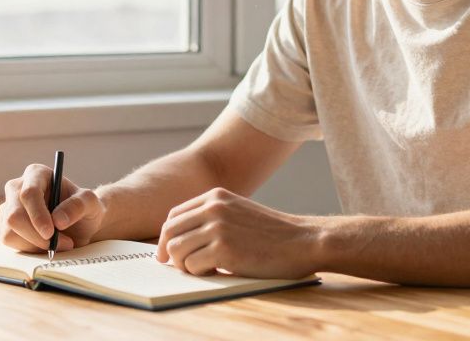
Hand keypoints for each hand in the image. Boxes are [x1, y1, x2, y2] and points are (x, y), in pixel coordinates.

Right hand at [0, 163, 105, 252]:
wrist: (79, 224)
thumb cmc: (84, 209)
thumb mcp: (91, 203)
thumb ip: (78, 206)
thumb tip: (58, 219)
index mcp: (37, 174)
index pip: (29, 193)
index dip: (37, 214)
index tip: (50, 233)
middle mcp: (17, 188)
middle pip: (14, 215)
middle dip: (36, 235)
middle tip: (60, 244)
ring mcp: (8, 207)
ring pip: (9, 231)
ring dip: (35, 244)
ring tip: (58, 244)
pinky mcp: (5, 225)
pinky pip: (9, 241)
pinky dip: (29, 249)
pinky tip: (44, 245)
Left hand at [156, 188, 320, 277]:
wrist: (302, 241)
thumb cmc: (272, 233)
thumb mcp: (239, 212)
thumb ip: (213, 217)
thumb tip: (179, 239)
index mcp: (215, 196)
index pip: (174, 215)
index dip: (166, 236)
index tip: (167, 252)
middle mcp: (213, 208)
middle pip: (169, 232)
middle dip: (168, 252)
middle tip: (178, 266)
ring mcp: (217, 228)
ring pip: (176, 250)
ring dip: (185, 265)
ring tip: (205, 268)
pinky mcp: (223, 250)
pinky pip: (192, 265)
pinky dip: (199, 273)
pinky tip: (216, 271)